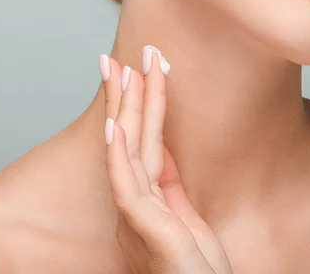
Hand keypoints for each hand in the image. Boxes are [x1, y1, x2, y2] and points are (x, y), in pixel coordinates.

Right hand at [99, 46, 232, 273]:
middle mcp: (134, 204)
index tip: (132, 73)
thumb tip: (160, 147)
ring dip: (126, 110)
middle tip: (119, 58)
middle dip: (125, 97)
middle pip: (128, 140)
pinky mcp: (146, 229)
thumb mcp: (185, 220)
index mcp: (143, 201)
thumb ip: (169, 184)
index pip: (137, 143)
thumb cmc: (194, 271)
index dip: (134, 107)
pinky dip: (119, 155)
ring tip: (124, 71)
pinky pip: (128, 186)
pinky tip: (115, 127)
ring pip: (127, 153)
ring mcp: (137, 216)